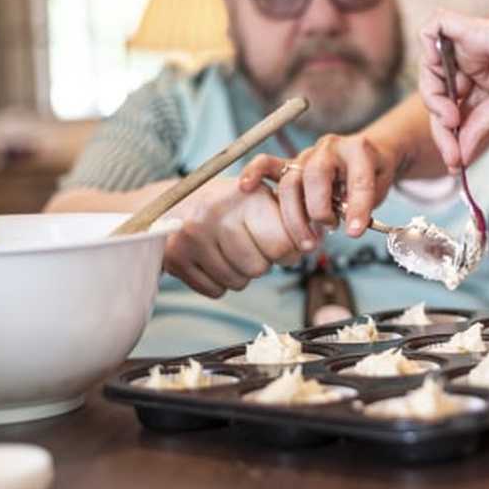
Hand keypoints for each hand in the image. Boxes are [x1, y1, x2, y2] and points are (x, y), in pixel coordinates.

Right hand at [162, 177, 299, 297]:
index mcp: (247, 197)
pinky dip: (218, 282)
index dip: (287, 252)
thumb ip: (291, 220)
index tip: (281, 247)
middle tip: (248, 245)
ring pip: (238, 283)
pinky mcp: (175, 258)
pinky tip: (212, 259)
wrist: (177, 202)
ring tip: (228, 250)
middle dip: (260, 262)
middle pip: (259, 268)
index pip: (282, 246)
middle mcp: (217, 214)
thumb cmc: (232, 205)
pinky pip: (215, 291)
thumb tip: (313, 243)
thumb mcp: (262, 199)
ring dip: (239, 273)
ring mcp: (192, 237)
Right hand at [238, 133, 397, 246]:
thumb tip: (350, 226)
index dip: (357, 207)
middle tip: (328, 229)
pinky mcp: (290, 163)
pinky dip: (255, 173)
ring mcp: (307, 155)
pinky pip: (267, 164)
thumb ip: (365, 205)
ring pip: (291, 181)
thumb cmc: (373, 172)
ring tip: (306, 240)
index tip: (355, 231)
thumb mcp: (381, 187)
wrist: (368, 152)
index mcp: (358, 150)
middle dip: (320, 210)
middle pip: (315, 176)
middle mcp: (329, 149)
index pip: (357, 178)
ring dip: (295, 215)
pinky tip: (247, 187)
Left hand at [419, 4, 488, 168]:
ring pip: (429, 68)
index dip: (450, 138)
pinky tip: (442, 81)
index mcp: (486, 81)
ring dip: (433, 99)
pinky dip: (427, 49)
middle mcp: (474, 63)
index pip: (455, 109)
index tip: (456, 165)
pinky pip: (431, 30)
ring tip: (452, 119)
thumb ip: (483, 124)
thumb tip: (460, 155)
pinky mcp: (471, 28)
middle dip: (440, 128)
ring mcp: (471, 45)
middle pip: (438, 94)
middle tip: (453, 154)